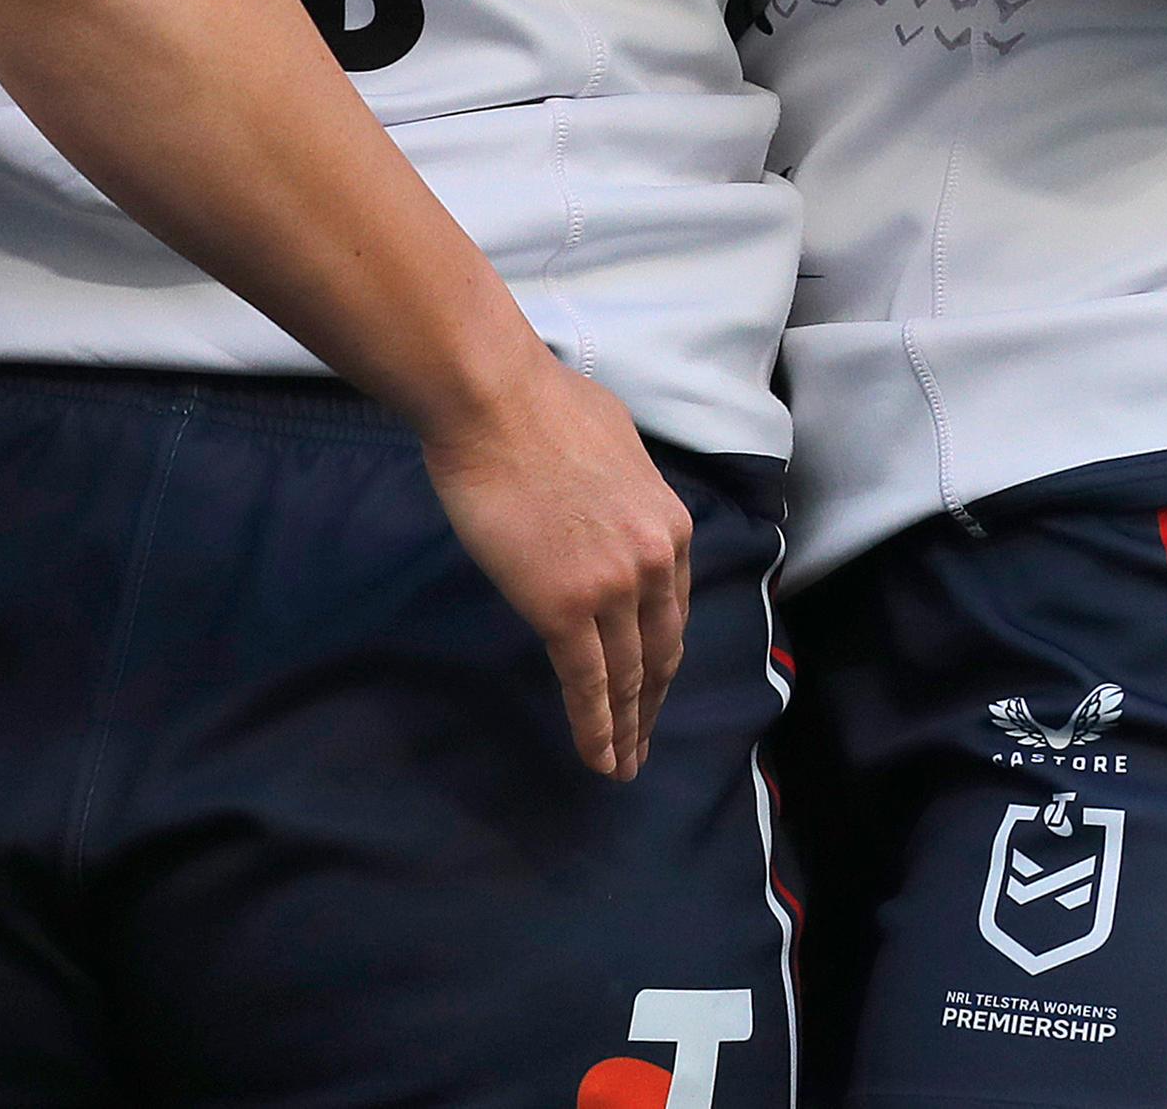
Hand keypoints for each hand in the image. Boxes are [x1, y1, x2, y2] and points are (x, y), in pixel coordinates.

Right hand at [417, 352, 694, 782]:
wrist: (492, 400)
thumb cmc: (539, 404)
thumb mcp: (615, 443)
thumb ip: (623, 488)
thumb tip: (608, 497)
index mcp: (668, 524)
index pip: (673, 609)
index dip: (663, 653)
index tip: (655, 681)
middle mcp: (654, 562)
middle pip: (660, 651)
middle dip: (653, 703)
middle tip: (643, 743)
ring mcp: (612, 589)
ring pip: (628, 676)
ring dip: (627, 727)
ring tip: (622, 764)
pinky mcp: (564, 609)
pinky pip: (586, 683)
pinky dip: (595, 727)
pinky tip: (598, 757)